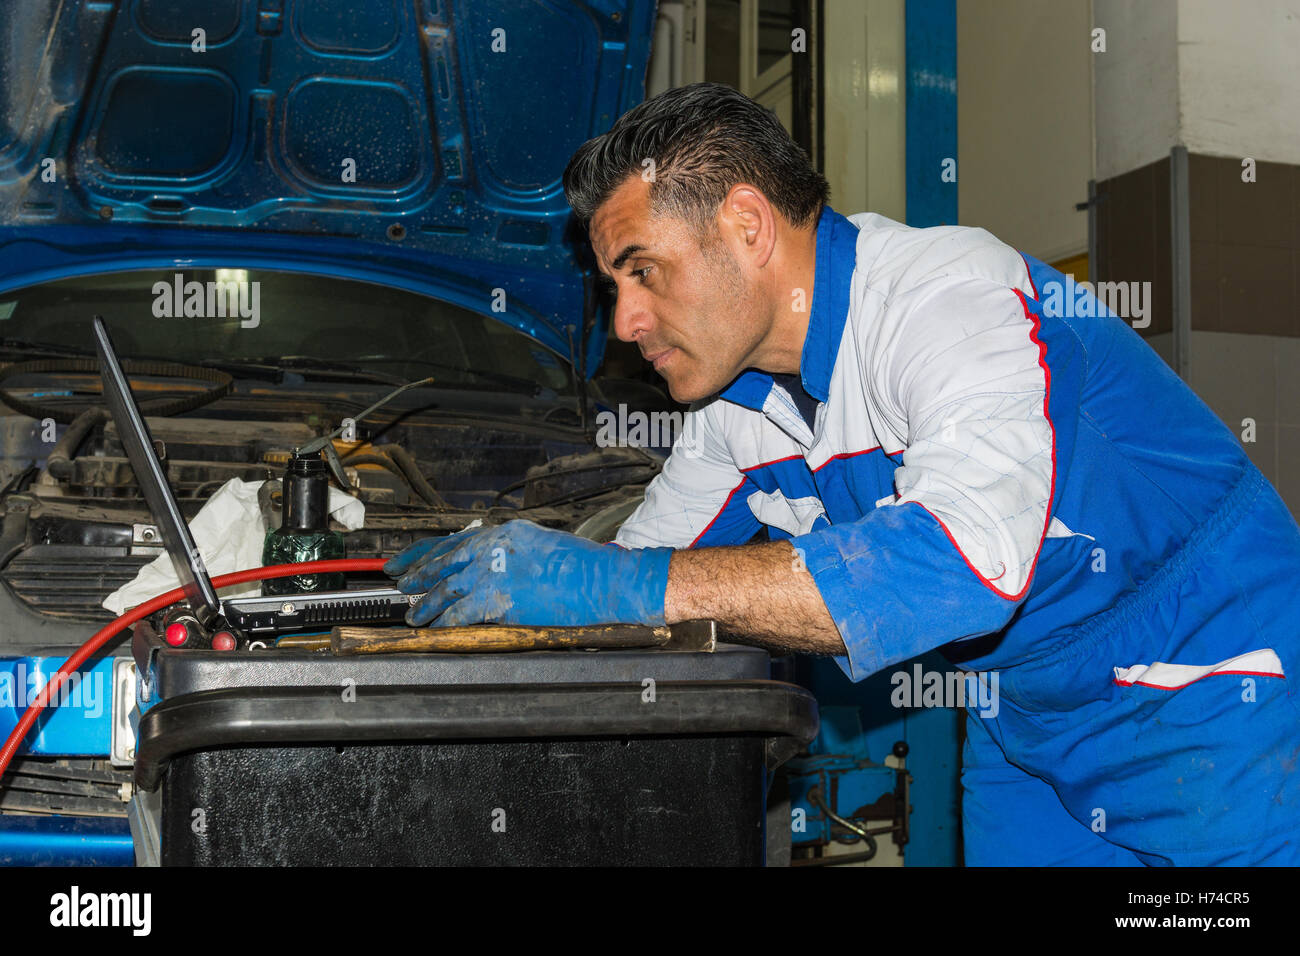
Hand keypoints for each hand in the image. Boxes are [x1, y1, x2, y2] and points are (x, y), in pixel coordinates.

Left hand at [383, 520, 672, 627]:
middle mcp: (494, 547)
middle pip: (445, 560)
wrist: (601, 579)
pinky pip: (461, 611)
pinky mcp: (499, 598)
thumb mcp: (542, 544)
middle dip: (418, 571)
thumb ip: (512, 551)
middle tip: (400, 579)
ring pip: (447, 587)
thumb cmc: (582, 565)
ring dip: (427, 602)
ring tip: (413, 612)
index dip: (429, 551)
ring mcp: (494, 572)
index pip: (456, 540)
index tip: (413, 557)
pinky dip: (444, 620)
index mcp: (505, 532)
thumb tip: (491, 564)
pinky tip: (435, 626)